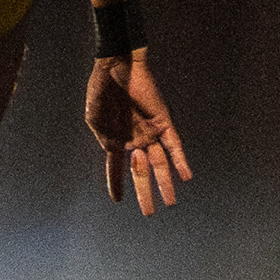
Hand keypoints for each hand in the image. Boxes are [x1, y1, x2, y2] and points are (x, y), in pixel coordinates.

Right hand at [84, 51, 191, 212]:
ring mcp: (150, 132)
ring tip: (170, 203)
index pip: (117, 168)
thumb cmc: (101, 90)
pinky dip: (180, 160)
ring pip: (160, 164)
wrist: (116, 66)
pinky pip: (174, 145)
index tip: (117, 200)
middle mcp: (135, 140)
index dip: (116, 184)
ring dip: (165, 183)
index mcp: (116, 140)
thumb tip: (114, 154)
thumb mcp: (94, 119)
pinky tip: (185, 176)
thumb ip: (104, 139)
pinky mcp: (163, 122)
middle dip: (145, 193)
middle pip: (142, 172)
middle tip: (149, 213)